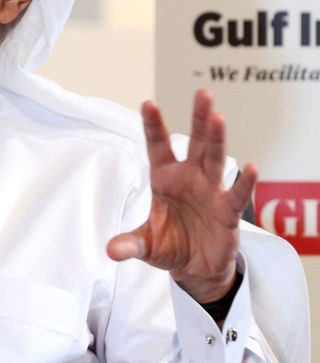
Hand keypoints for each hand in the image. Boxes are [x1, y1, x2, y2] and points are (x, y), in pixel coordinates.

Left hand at [106, 90, 256, 302]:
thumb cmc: (170, 245)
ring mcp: (210, 193)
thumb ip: (129, 245)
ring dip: (217, 139)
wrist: (195, 269)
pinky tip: (252, 168)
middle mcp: (189, 179)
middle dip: (198, 118)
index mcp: (164, 178)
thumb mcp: (145, 245)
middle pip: (195, 143)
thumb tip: (111, 251)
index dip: (153, 126)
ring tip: (218, 117)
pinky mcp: (227, 213)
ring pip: (215, 160)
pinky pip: (235, 196)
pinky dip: (244, 184)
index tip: (148, 103)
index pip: (158, 146)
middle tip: (202, 93)